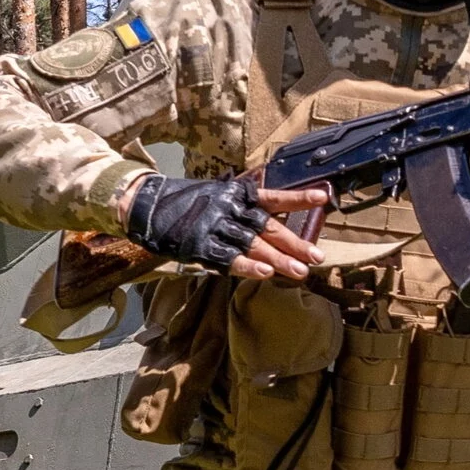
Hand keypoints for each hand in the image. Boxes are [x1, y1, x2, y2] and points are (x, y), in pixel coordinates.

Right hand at [123, 173, 326, 279]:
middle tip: (317, 256)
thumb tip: (274, 221)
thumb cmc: (187, 203)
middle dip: (295, 242)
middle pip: (268, 227)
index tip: (324, 197)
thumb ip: (243, 207)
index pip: (273, 196)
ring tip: (300, 272)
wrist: (145, 205)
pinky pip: (227, 258)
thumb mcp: (217, 195)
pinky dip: (247, 266)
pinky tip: (265, 274)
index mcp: (236, 194)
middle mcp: (229, 209)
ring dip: (278, 260)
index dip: (298, 197)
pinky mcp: (200, 245)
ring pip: (253, 244)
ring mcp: (214, 227)